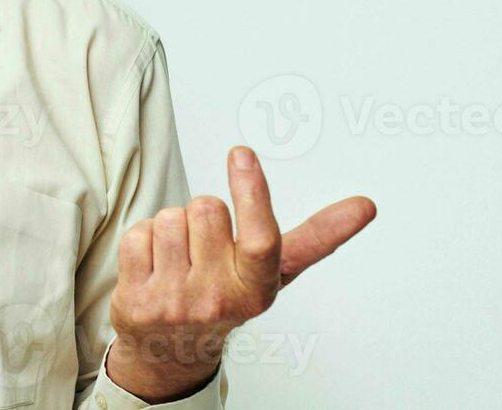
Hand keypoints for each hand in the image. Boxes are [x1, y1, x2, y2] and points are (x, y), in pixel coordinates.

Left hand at [105, 145, 376, 401]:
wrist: (173, 348)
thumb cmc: (228, 296)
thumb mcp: (274, 273)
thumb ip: (317, 237)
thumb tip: (364, 206)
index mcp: (257, 288)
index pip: (260, 239)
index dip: (252, 193)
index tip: (242, 154)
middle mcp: (219, 299)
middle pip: (206, 209)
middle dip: (203, 214)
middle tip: (204, 244)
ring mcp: (176, 303)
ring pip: (168, 218)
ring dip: (171, 228)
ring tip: (179, 257)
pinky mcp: (137, 301)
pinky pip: (137, 235)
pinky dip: (142, 241)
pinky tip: (154, 265)